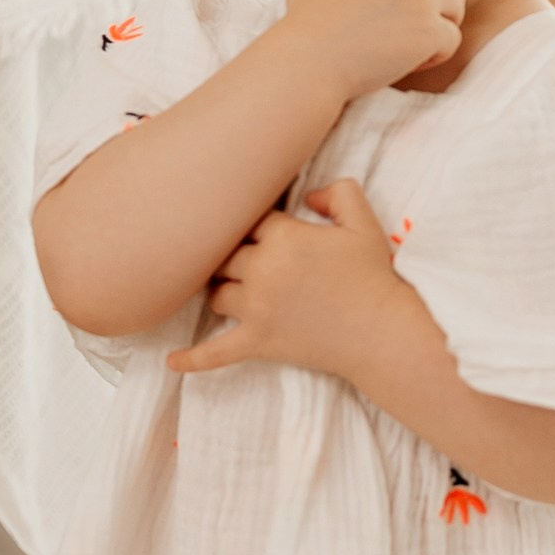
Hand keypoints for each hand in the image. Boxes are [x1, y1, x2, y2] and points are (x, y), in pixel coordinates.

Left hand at [167, 178, 408, 381]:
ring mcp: (257, 309)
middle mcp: (263, 270)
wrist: (382, 333)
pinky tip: (172, 361)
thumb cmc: (373, 277)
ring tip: (232, 291)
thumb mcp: (363, 222)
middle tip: (244, 261)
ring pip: (217, 294)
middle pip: (225, 256)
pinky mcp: (258, 342)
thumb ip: (337, 192)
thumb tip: (308, 194)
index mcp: (284, 237)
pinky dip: (193, 359)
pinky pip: (216, 352)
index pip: (249, 221)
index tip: (264, 233)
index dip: (258, 228)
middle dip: (235, 258)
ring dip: (223, 291)